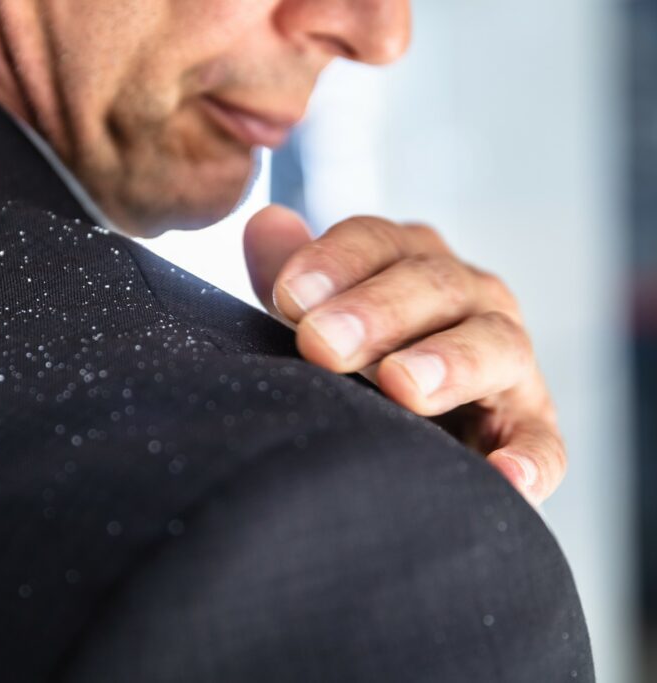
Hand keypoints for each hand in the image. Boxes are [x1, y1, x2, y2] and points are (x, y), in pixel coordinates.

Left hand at [244, 204, 564, 506]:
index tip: (288, 296)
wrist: (406, 432)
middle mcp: (469, 297)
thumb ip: (292, 274)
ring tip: (403, 386)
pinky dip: (529, 458)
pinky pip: (541, 443)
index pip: (377, 242)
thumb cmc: (355, 361)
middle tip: (322, 343)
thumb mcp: (318, 315)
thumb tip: (265, 222)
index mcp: (412, 262)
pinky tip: (503, 474)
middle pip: (433, 285)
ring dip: (450, 362)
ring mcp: (507, 361)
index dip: (333, 263)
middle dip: (377, 311)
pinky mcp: (529, 428)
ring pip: (494, 346)